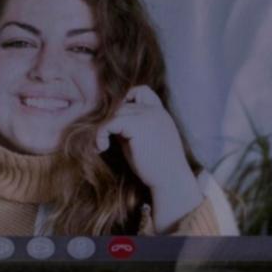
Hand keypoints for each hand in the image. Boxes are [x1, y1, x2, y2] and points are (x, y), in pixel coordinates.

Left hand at [95, 85, 201, 230]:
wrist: (171, 180)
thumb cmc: (157, 167)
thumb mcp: (143, 142)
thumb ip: (130, 129)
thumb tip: (108, 124)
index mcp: (160, 113)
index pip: (142, 92)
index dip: (127, 100)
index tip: (118, 121)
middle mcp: (155, 111)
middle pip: (122, 106)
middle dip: (111, 122)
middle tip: (102, 140)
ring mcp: (148, 116)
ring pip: (115, 114)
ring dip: (104, 129)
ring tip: (101, 145)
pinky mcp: (138, 126)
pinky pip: (110, 123)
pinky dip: (101, 134)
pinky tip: (102, 147)